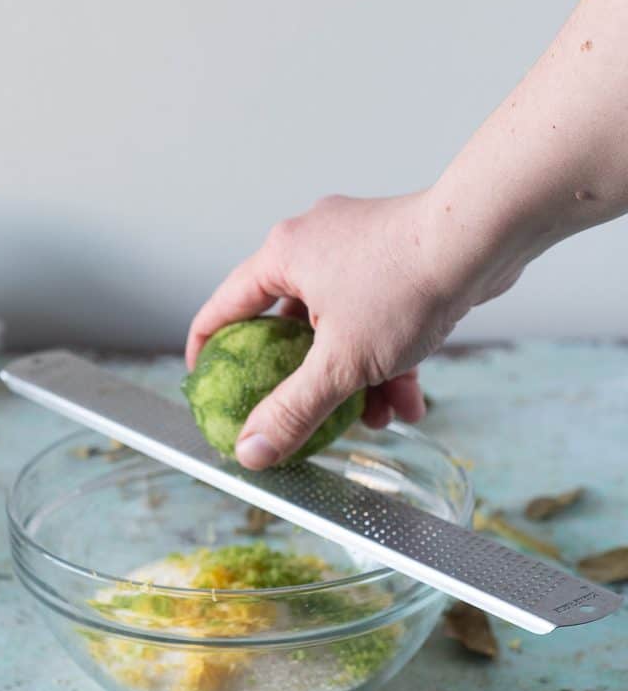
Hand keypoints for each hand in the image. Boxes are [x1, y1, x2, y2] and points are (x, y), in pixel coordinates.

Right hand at [186, 192, 475, 469]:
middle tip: (304, 416)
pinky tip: (412, 400)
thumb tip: (252, 450)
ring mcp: (358, 250)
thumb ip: (292, 409)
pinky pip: (378, 318)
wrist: (483, 240)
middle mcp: (314, 244)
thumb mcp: (340, 363)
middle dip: (308, 381)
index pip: (225, 307)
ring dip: (358, 378)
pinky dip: (390, 358)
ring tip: (381, 419)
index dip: (209, 351)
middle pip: (289, 326)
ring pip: (341, 328)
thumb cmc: (405, 284)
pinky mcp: (397, 260)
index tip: (207, 387)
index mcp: (283, 255)